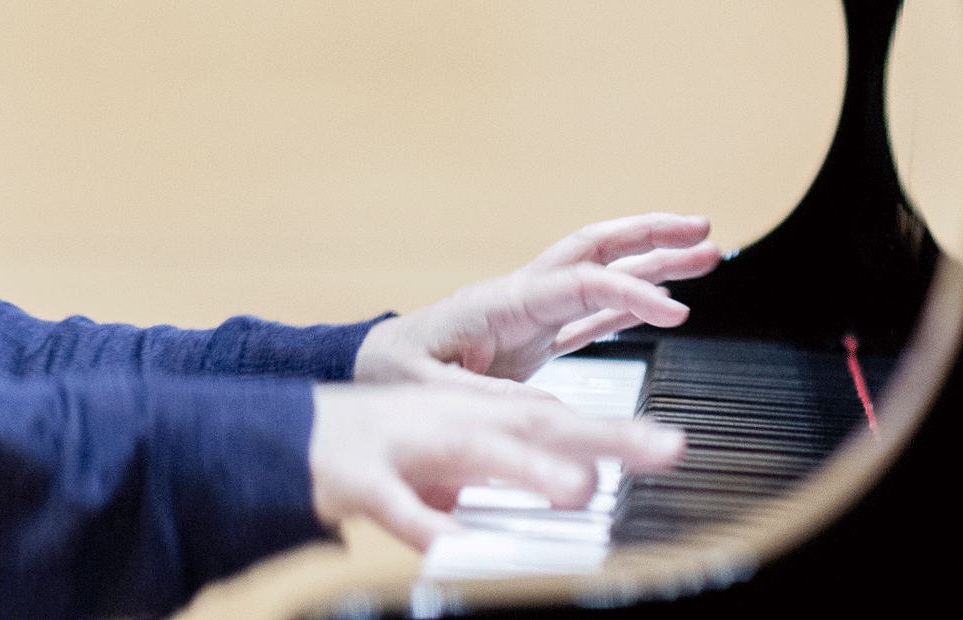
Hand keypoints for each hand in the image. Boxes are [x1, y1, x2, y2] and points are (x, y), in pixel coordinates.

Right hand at [309, 382, 685, 550]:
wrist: (288, 435)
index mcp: (474, 416)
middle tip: (664, 449)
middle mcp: (450, 423)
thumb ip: (513, 465)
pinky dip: (423, 524)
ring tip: (580, 487)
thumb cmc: (383, 445)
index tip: (674, 446)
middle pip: (534, 423)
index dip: (616, 429)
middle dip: (602, 436)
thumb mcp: (453, 451)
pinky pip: (396, 507)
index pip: (556, 417)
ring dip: (527, 469)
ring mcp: (406, 447)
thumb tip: (583, 477)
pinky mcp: (361, 478)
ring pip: (474, 455)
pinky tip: (449, 546)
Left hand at [354, 213, 719, 389]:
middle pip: (594, 250)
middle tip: (702, 229)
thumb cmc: (391, 374)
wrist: (369, 367)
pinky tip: (664, 303)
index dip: (630, 293)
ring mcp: (531, 315)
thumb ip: (486, 397)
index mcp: (500, 303)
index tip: (676, 312)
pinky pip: (591, 314)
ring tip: (706, 253)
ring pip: (601, 277)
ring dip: (651, 263)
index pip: (579, 284)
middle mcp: (521, 298)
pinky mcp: (533, 338)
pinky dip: (630, 306)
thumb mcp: (429, 390)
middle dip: (648, 236)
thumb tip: (551, 409)